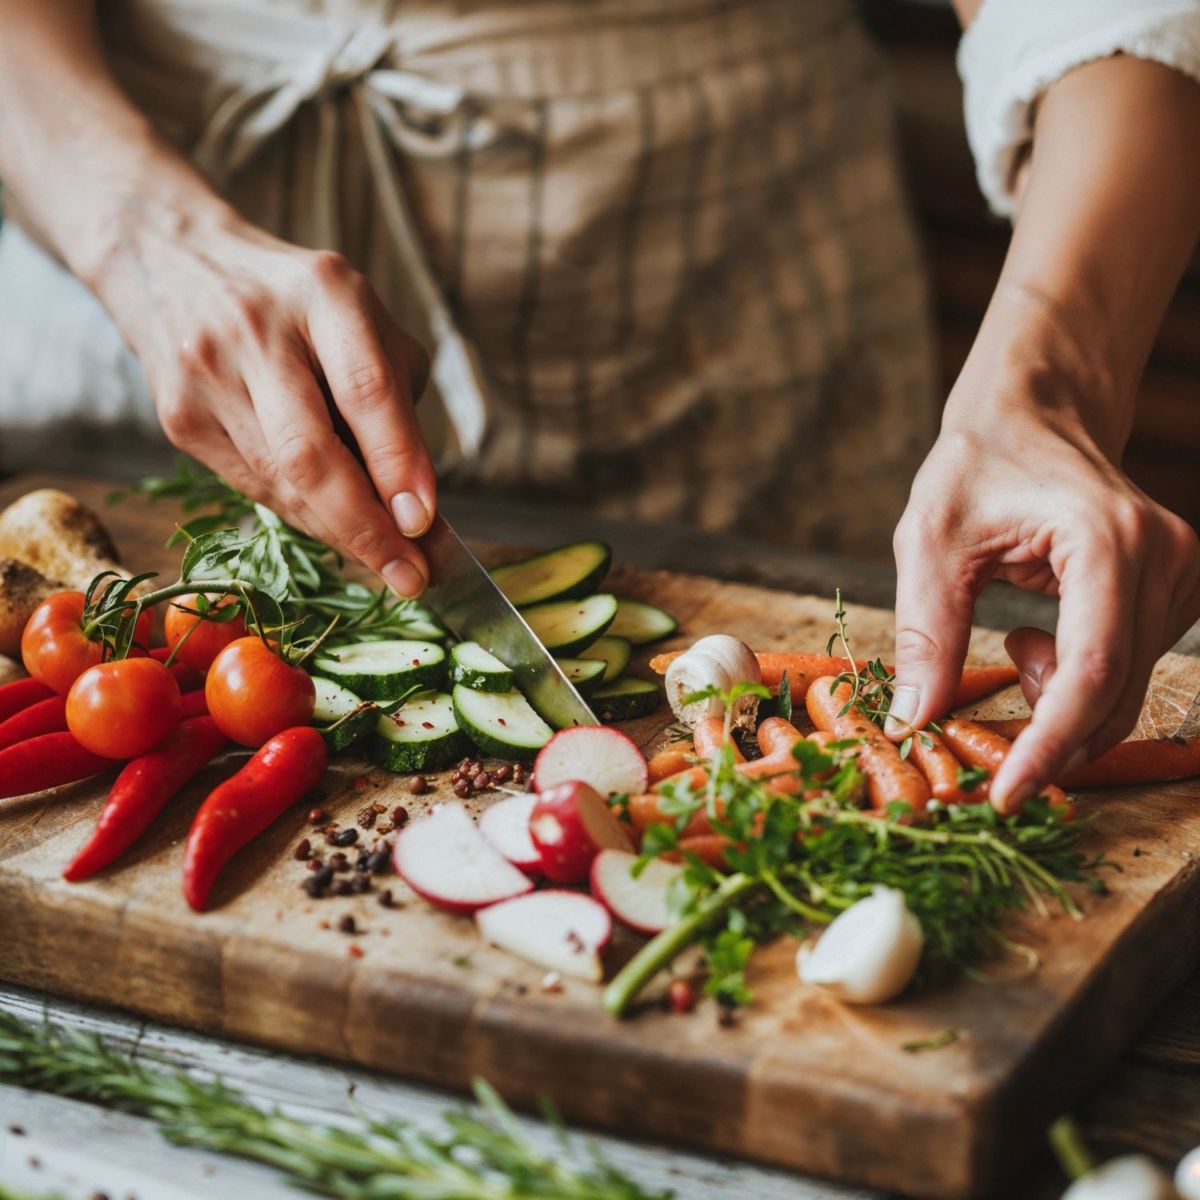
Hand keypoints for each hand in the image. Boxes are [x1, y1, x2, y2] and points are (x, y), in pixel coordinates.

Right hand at [97, 211, 433, 596]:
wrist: (172, 262)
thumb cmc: (298, 304)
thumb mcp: (364, 321)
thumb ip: (396, 402)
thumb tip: (416, 504)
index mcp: (323, 293)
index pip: (365, 389)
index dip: (398, 461)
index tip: (424, 522)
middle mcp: (256, 330)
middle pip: (311, 452)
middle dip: (365, 528)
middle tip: (411, 576)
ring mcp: (208, 374)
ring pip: (281, 483)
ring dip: (339, 533)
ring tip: (386, 561)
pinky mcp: (178, 415)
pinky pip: (252, 487)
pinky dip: (301, 516)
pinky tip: (334, 527)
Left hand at [888, 342, 1199, 812]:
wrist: (1030, 416)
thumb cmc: (974, 468)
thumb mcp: (929, 543)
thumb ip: (925, 633)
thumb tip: (914, 720)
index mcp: (1107, 541)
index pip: (1092, 672)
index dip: (1050, 745)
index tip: (1006, 795)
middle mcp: (1165, 558)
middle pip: (1115, 692)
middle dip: (1047, 735)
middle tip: (981, 735)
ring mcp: (1182, 574)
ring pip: (1123, 690)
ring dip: (1056, 698)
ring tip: (1011, 637)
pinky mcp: (1176, 589)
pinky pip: (1127, 669)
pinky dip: (1075, 680)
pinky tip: (1036, 633)